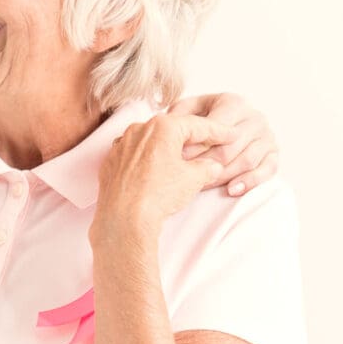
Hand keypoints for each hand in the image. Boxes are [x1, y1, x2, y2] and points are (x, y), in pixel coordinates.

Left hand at [94, 111, 230, 250]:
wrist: (125, 218)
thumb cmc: (159, 194)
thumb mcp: (195, 178)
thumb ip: (208, 166)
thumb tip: (212, 166)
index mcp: (162, 126)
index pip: (198, 125)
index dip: (219, 130)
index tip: (231, 134)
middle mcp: (138, 129)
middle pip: (173, 129)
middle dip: (193, 137)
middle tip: (211, 143)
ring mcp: (121, 144)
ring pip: (152, 140)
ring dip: (169, 147)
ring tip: (185, 157)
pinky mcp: (111, 161)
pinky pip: (136, 154)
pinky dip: (150, 158)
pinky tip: (159, 168)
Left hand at [171, 91, 277, 197]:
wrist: (221, 131)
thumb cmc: (199, 120)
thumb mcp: (185, 111)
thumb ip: (179, 114)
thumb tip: (173, 124)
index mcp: (234, 103)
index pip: (218, 127)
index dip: (198, 144)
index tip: (180, 157)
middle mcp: (255, 117)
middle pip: (231, 147)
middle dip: (206, 163)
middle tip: (187, 175)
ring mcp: (267, 136)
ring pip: (246, 160)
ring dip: (222, 176)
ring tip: (201, 185)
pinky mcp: (273, 155)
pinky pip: (267, 170)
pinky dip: (249, 182)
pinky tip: (232, 190)